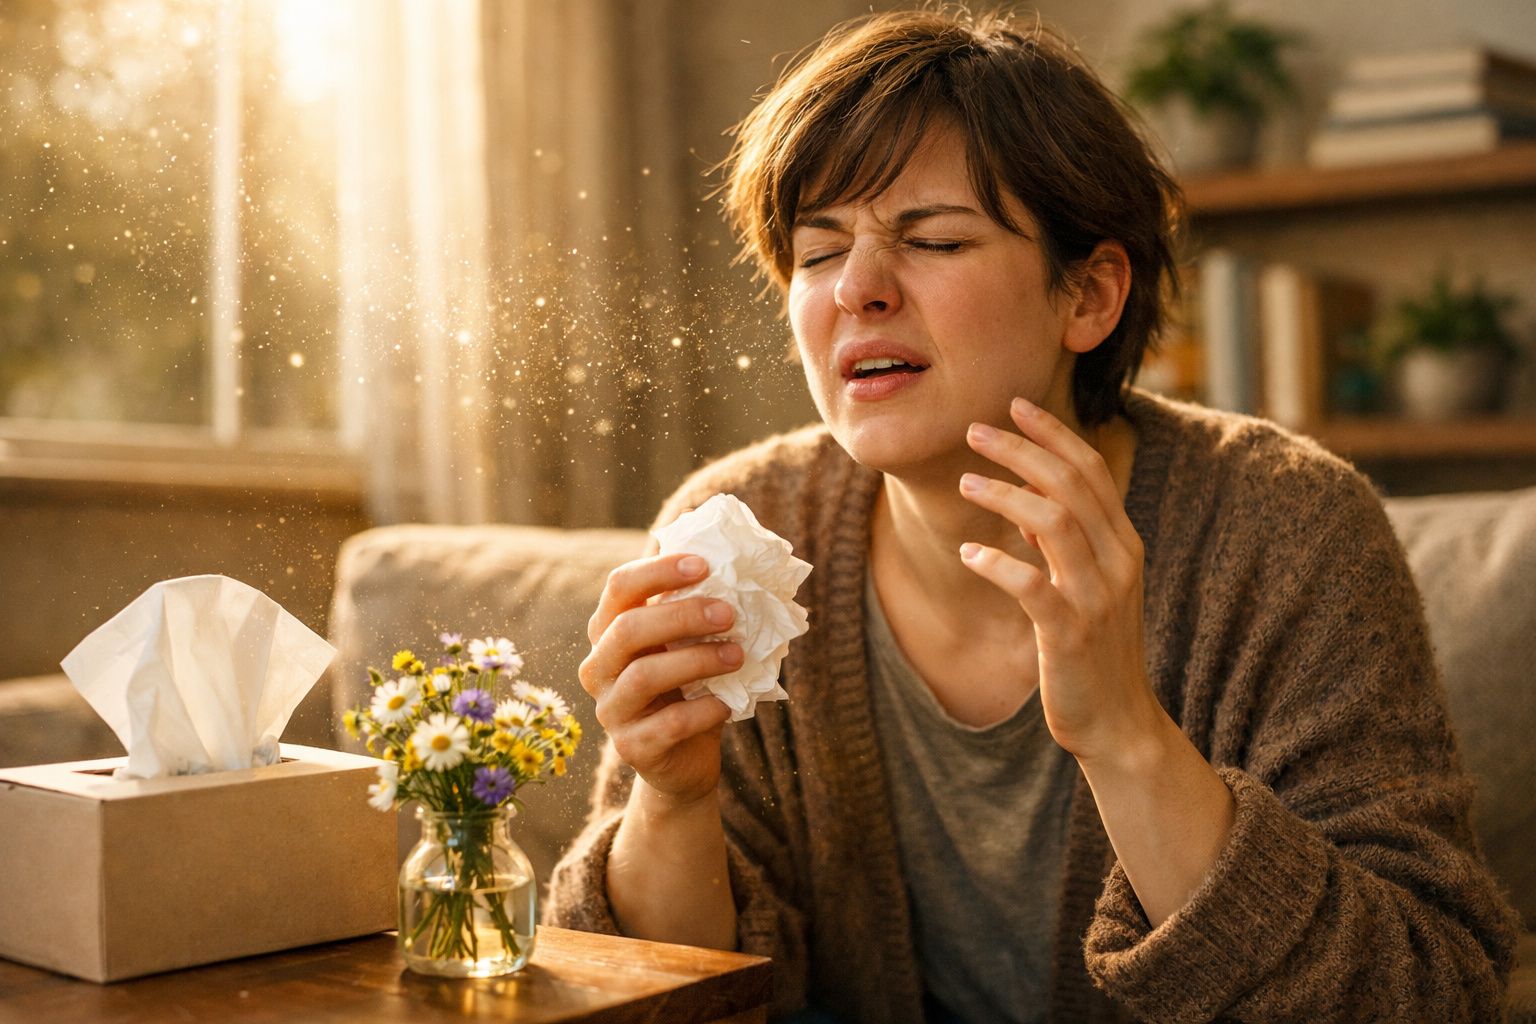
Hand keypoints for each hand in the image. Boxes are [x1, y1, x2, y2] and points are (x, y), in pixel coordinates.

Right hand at [580, 554, 742, 806]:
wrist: (686, 760)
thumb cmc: (690, 689)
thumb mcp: (690, 646)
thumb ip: (698, 612)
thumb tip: (736, 567)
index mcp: (608, 631)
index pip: (619, 587)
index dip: (658, 570)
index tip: (704, 564)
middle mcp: (598, 667)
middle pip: (627, 629)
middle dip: (682, 615)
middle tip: (729, 613)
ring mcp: (610, 710)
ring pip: (644, 675)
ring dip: (697, 660)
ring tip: (738, 655)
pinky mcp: (631, 748)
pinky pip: (669, 724)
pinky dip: (705, 710)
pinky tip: (728, 704)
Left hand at [958, 397, 1164, 761]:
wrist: (1120, 723)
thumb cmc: (1095, 650)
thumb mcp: (1087, 585)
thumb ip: (1063, 541)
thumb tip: (1028, 495)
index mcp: (1123, 544)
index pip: (1091, 469)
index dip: (1052, 433)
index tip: (1014, 405)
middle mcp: (1118, 562)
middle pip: (1071, 484)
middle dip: (1021, 450)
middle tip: (974, 431)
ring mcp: (1097, 598)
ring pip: (1054, 522)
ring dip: (1005, 495)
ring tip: (965, 482)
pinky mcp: (1070, 635)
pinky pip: (1031, 586)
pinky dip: (996, 563)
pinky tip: (968, 553)